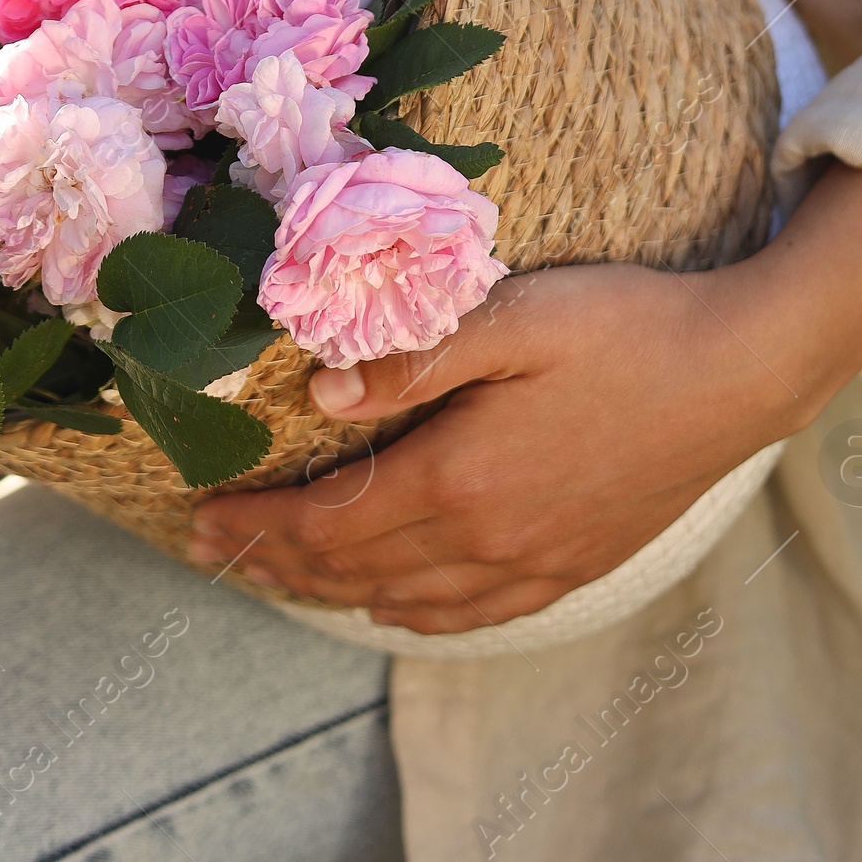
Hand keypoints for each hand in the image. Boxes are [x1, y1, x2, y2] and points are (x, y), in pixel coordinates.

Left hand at [187, 241, 837, 633]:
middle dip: (274, 561)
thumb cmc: (620, 328)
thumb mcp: (511, 320)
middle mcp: (487, 539)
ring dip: (331, 592)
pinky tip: (392, 604)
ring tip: (278, 574)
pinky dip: (412, 613)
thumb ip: (410, 361)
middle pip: (355, 570)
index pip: (330, 521)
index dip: (257, 525)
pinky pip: (470, 615)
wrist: (733, 372)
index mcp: (459, 477)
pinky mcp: (570, 566)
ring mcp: (532, 563)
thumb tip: (317, 391)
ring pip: (406, 601)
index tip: (201, 516)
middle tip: (213, 548)